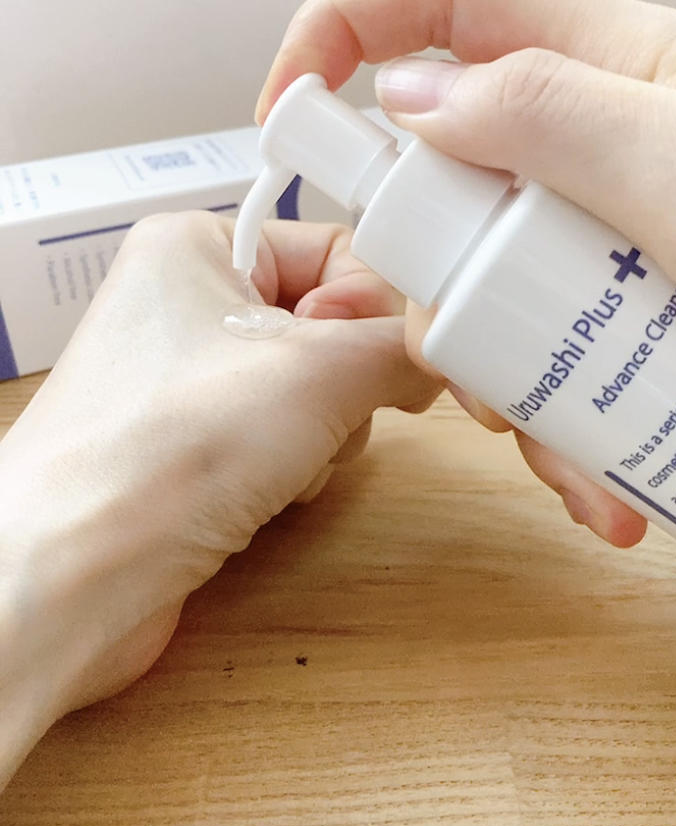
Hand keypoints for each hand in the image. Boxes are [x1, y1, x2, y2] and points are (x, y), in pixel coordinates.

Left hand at [0, 212, 435, 786]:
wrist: (75, 579)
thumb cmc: (175, 447)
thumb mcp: (320, 372)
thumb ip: (405, 346)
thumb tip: (450, 351)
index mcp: (196, 246)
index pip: (333, 248)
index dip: (374, 304)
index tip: (391, 357)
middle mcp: (184, 301)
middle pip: (328, 323)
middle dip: (346, 380)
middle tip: (326, 413)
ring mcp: (186, 378)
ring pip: (314, 387)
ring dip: (326, 431)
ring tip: (287, 462)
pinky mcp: (192, 444)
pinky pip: (284, 434)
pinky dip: (297, 465)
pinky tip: (270, 493)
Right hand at [256, 0, 675, 547]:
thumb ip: (545, 112)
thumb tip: (409, 100)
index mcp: (610, 68)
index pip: (442, 0)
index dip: (342, 33)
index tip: (286, 121)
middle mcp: (589, 149)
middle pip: (435, 174)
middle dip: (420, 269)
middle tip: (452, 347)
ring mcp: (592, 239)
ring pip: (473, 285)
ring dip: (492, 380)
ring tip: (563, 453)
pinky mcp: (604, 315)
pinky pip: (533, 356)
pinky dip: (549, 430)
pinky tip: (596, 482)